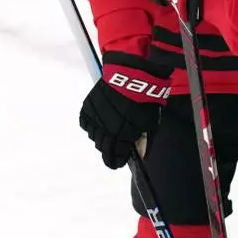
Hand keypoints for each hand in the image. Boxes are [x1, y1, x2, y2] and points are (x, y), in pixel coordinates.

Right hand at [79, 53, 170, 169]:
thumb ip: (143, 141)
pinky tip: (102, 120)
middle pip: (103, 148)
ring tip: (112, 129)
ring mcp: (94, 118)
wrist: (132, 75)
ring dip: (102, 136)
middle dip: (110, 150)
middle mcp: (105, 129)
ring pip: (94, 136)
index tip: (119, 162)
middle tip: (117, 146)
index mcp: (122, 135)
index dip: (117, 161)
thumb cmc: (145, 99)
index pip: (115, 157)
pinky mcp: (87, 107)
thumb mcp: (151, 122)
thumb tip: (139, 156)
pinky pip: (86, 124)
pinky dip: (93, 124)